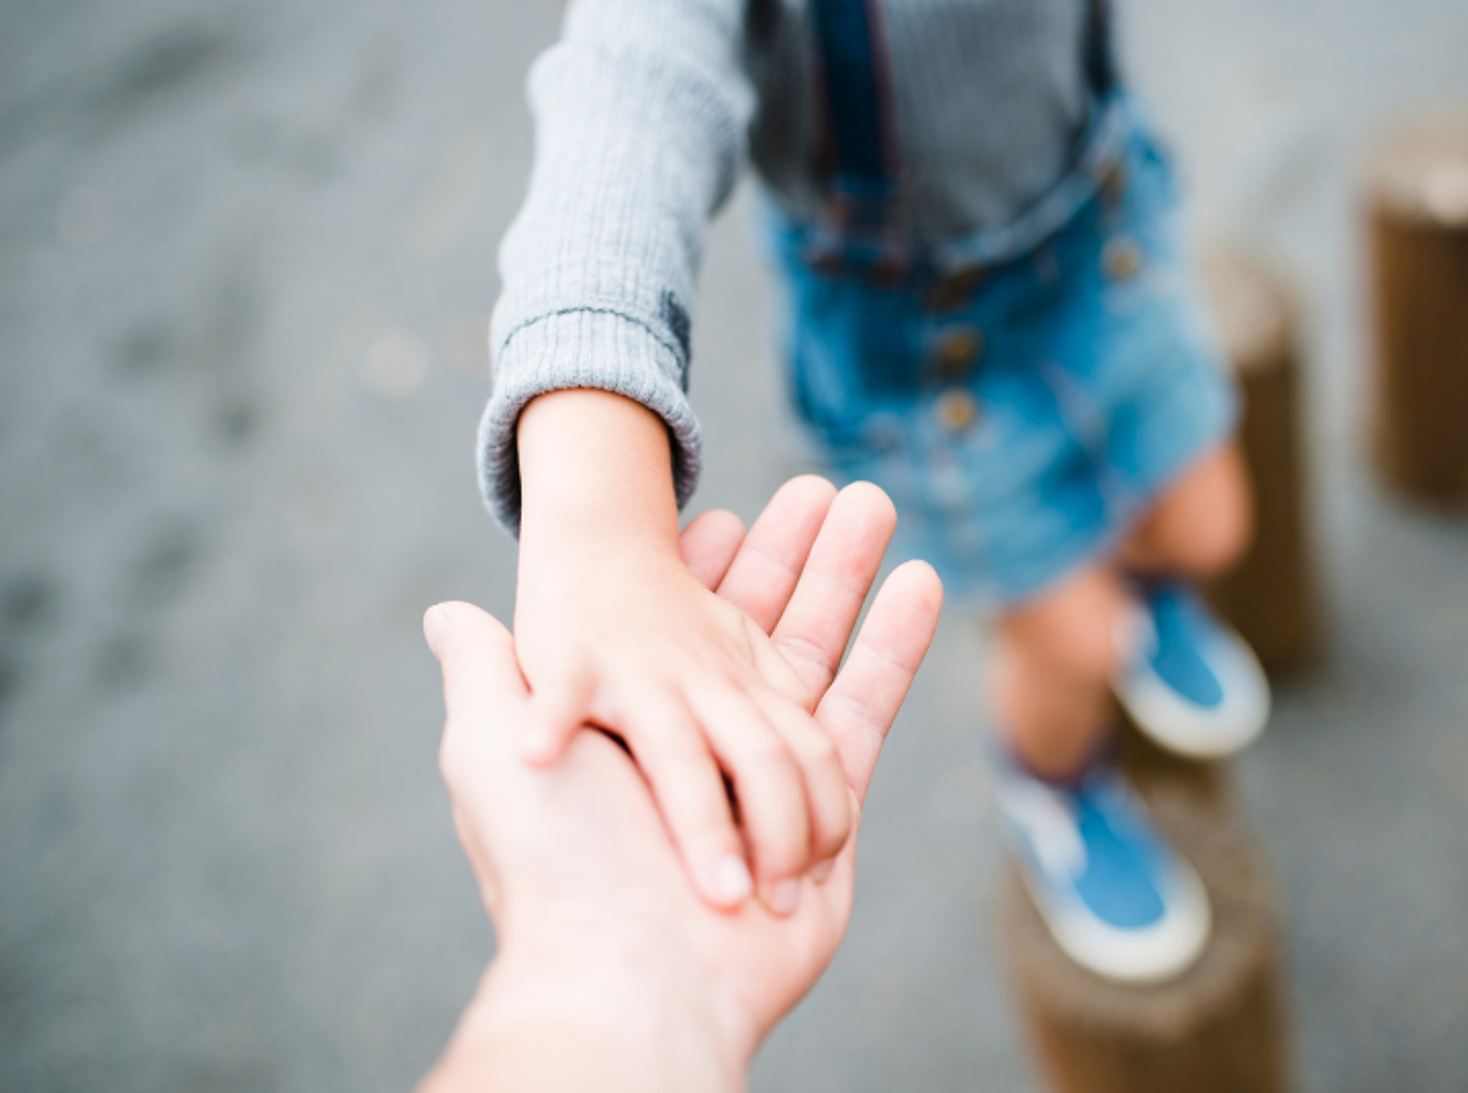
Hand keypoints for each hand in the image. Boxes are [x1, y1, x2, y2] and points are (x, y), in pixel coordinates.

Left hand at [420, 481, 942, 1090]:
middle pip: (759, 629)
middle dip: (796, 556)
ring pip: (817, 656)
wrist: (631, 977)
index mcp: (631, 726)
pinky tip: (922, 581)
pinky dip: (895, 645)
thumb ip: (488, 677)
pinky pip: (865, 712)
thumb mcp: (489, 752)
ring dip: (848, 578)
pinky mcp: (827, 811)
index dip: (703, 569)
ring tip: (877, 501)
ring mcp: (766, 779)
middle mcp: (701, 746)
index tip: (725, 514)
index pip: (674, 626)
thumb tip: (447, 615)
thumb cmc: (556, 862)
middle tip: (830, 486)